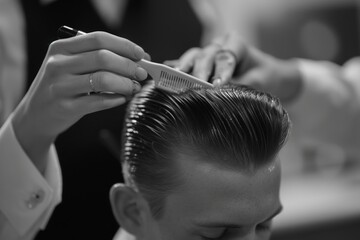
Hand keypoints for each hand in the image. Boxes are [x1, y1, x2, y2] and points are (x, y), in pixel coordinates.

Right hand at [11, 31, 147, 172]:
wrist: (37, 114)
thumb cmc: (62, 86)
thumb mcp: (71, 65)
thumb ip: (98, 59)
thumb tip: (138, 59)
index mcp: (61, 48)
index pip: (98, 39)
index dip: (124, 45)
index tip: (141, 54)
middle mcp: (58, 64)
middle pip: (103, 58)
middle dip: (128, 66)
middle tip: (142, 74)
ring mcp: (60, 86)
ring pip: (103, 79)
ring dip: (125, 84)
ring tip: (134, 88)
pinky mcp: (65, 107)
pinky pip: (98, 101)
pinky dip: (116, 99)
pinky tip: (122, 98)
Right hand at [165, 32, 302, 103]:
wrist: (267, 76)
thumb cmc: (265, 76)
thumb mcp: (260, 81)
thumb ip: (242, 84)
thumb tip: (223, 92)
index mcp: (237, 44)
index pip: (226, 55)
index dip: (220, 70)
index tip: (217, 86)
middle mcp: (220, 44)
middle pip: (207, 55)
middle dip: (201, 71)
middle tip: (196, 86)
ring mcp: (208, 52)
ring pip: (194, 56)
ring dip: (185, 68)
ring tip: (177, 78)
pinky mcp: (201, 63)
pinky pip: (188, 63)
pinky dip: (178, 68)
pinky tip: (168, 72)